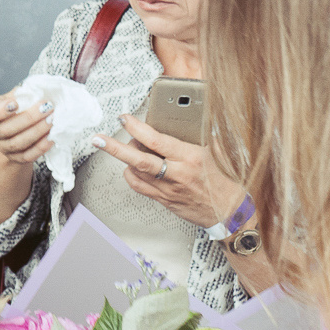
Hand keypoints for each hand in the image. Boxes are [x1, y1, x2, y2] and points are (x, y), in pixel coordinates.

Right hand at [0, 90, 55, 168]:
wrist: (14, 132)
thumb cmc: (14, 109)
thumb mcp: (12, 97)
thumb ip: (20, 93)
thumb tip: (37, 89)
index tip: (15, 102)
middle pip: (5, 130)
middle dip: (28, 118)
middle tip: (46, 107)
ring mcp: (4, 148)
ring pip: (18, 143)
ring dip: (37, 131)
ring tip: (52, 119)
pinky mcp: (17, 158)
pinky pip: (29, 155)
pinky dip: (41, 147)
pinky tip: (52, 136)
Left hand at [92, 114, 242, 230]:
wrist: (230, 212)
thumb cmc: (224, 181)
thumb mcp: (215, 152)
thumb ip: (196, 136)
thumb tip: (181, 118)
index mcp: (191, 158)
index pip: (158, 141)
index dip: (138, 129)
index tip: (125, 118)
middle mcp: (177, 174)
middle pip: (139, 160)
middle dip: (115, 148)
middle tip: (99, 139)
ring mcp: (168, 190)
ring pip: (136, 173)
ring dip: (126, 159)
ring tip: (128, 148)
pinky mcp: (164, 201)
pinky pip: (140, 187)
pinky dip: (132, 175)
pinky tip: (134, 167)